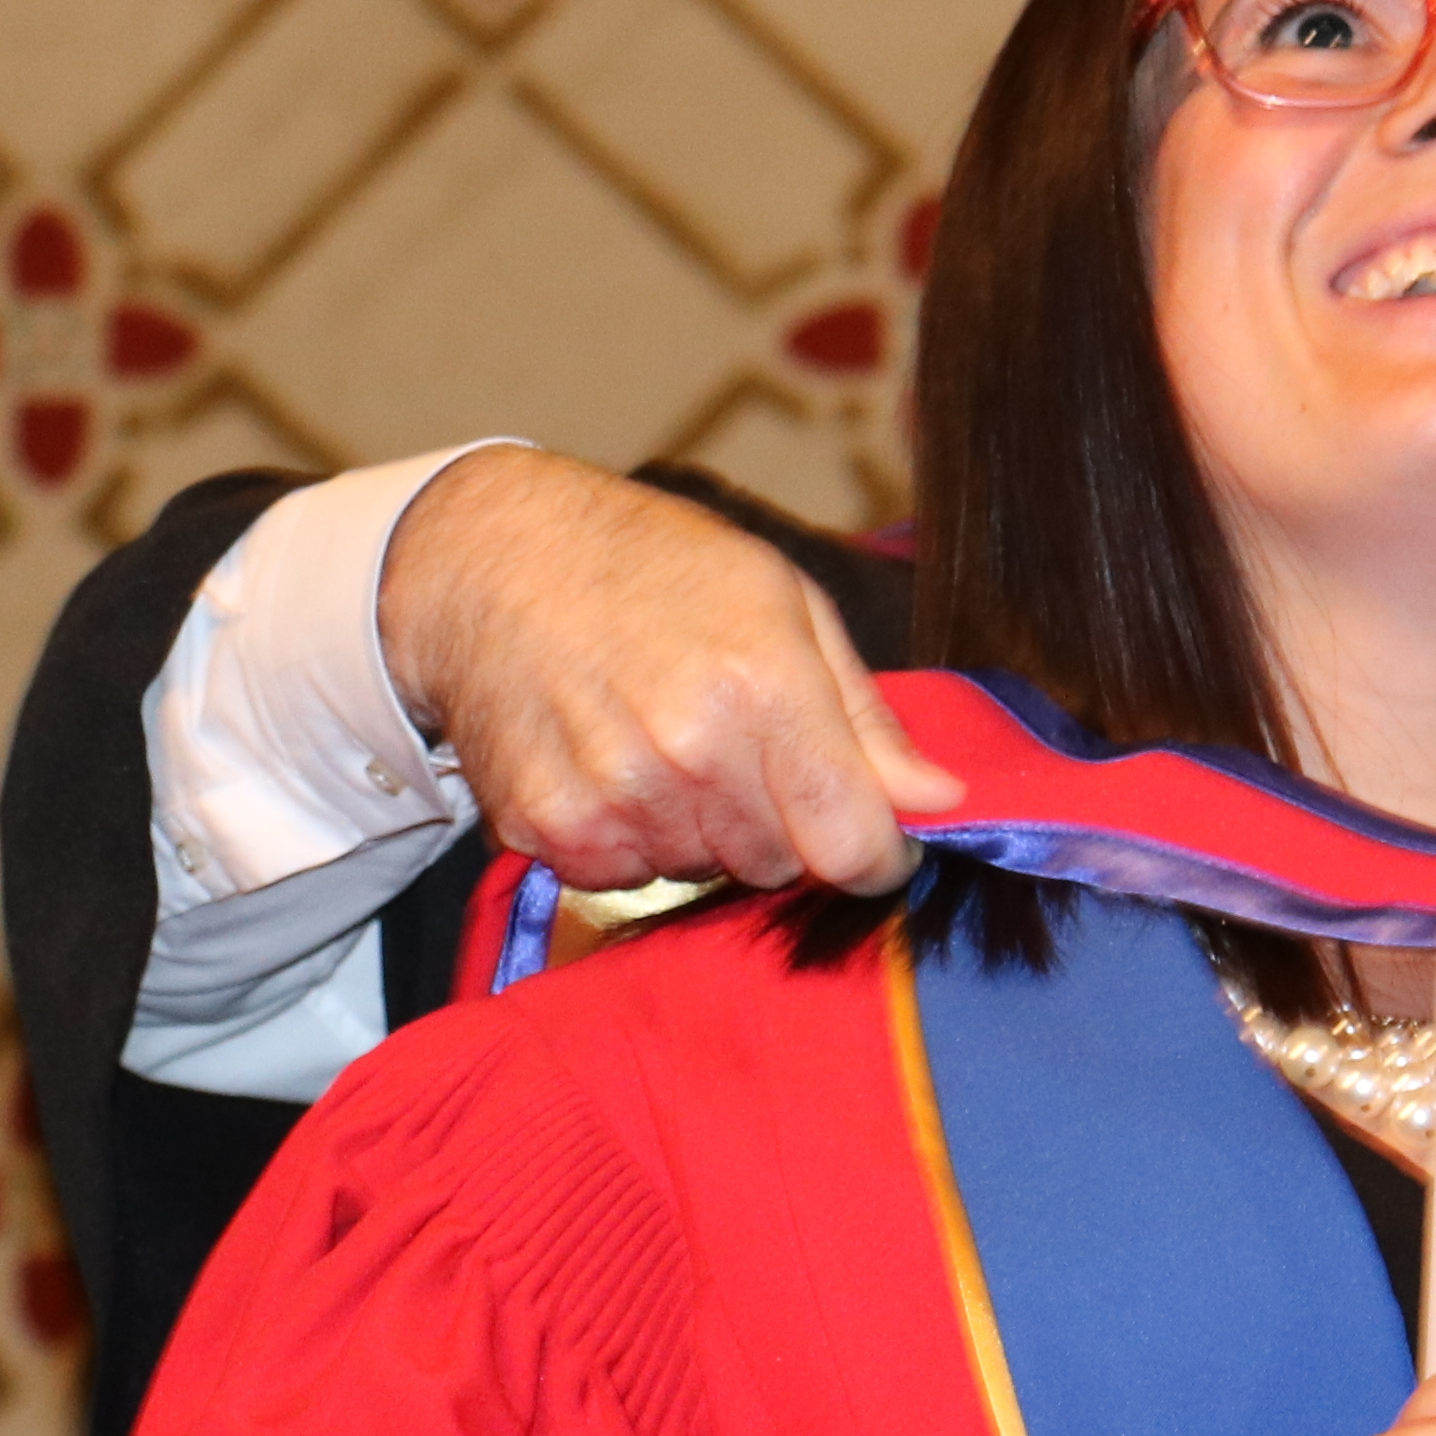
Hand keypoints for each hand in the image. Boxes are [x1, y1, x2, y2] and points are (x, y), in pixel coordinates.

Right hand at [373, 450, 964, 897]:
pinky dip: (630, 837)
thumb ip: (866, 714)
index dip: (876, 854)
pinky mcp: (545, 828)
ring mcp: (610, 797)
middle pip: (780, 866)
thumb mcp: (781, 600)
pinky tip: (610, 763)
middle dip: (779, 822)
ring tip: (662, 740)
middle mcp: (686, 750)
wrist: (492, 559)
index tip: (871, 836)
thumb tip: (943, 800)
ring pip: (704, 873)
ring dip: (701, 828)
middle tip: (735, 743)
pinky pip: (626, 876)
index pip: (851, 845)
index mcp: (762, 684)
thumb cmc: (653, 566)